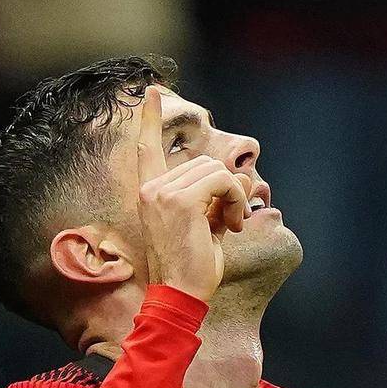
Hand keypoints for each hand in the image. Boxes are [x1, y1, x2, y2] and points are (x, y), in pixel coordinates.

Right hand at [136, 86, 249, 301]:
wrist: (179, 296)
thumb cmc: (192, 266)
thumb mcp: (204, 223)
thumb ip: (214, 197)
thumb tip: (240, 180)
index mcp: (150, 192)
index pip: (146, 148)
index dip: (148, 118)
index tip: (150, 91)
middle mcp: (151, 188)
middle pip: (205, 162)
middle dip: (228, 188)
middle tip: (230, 220)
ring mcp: (163, 193)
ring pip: (217, 171)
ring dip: (234, 197)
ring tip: (229, 225)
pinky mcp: (181, 200)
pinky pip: (222, 182)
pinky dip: (235, 201)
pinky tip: (231, 225)